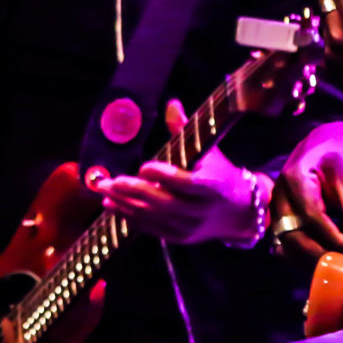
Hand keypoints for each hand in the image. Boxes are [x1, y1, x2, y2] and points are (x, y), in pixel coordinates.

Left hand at [89, 100, 261, 242]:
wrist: (238, 213)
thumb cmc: (220, 174)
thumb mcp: (209, 152)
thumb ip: (185, 131)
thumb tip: (171, 105)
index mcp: (211, 187)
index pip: (186, 183)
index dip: (164, 176)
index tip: (144, 166)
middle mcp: (200, 211)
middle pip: (162, 202)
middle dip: (132, 191)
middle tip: (109, 181)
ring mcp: (188, 228)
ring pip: (152, 217)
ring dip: (124, 205)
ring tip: (104, 192)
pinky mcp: (179, 238)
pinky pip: (150, 229)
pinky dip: (130, 217)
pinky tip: (113, 206)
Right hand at [269, 120, 342, 266]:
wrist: (329, 143)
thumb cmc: (342, 152)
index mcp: (294, 178)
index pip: (310, 216)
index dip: (331, 239)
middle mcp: (280, 196)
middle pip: (292, 236)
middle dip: (319, 256)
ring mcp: (278, 210)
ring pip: (287, 245)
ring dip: (310, 262)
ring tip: (337, 273)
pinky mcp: (283, 220)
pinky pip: (288, 246)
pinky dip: (305, 259)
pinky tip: (324, 266)